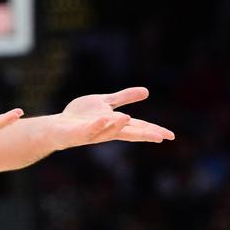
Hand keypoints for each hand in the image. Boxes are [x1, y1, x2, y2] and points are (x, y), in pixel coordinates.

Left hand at [52, 87, 174, 149]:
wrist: (58, 126)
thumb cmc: (82, 116)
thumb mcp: (106, 103)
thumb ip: (125, 97)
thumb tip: (147, 91)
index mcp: (116, 124)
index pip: (139, 127)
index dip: (154, 130)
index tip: (170, 136)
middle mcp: (108, 130)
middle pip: (130, 133)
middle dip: (145, 134)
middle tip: (161, 137)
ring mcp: (94, 133)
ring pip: (109, 132)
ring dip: (119, 125)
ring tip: (130, 118)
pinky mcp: (81, 132)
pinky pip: (91, 129)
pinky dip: (99, 124)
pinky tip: (106, 118)